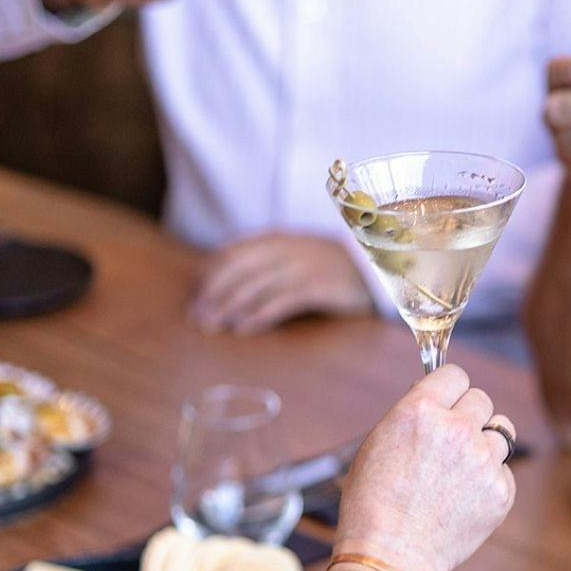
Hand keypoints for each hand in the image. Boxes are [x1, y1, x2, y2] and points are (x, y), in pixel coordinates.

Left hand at [188, 233, 373, 334]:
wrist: (377, 269)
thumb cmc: (329, 270)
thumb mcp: (295, 259)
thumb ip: (265, 266)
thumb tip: (225, 289)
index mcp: (276, 240)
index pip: (231, 253)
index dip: (209, 275)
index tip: (193, 297)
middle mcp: (286, 250)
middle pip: (238, 270)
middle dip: (212, 295)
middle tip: (195, 319)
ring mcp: (303, 267)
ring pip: (255, 286)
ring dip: (228, 308)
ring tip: (212, 327)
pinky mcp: (319, 287)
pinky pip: (281, 301)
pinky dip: (258, 316)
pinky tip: (242, 330)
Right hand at [334, 365, 516, 570]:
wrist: (391, 554)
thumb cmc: (374, 502)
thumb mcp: (379, 443)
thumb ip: (412, 415)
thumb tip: (435, 395)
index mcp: (420, 410)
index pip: (455, 374)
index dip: (450, 389)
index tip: (447, 401)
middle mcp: (456, 429)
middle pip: (482, 399)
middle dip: (468, 415)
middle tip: (452, 440)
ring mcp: (483, 460)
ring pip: (502, 431)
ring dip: (485, 444)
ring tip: (460, 471)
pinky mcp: (501, 491)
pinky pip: (504, 471)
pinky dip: (490, 481)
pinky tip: (464, 499)